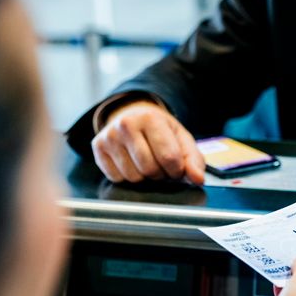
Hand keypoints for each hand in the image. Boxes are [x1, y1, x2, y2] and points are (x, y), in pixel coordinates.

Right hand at [91, 100, 205, 183]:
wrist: (134, 116)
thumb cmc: (161, 131)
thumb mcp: (182, 140)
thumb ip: (193, 160)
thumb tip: (198, 179)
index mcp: (151, 118)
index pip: (169, 157)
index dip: (177, 170)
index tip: (177, 168)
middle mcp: (126, 124)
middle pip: (149, 169)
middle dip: (160, 174)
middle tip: (161, 166)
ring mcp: (109, 135)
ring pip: (133, 177)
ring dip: (144, 178)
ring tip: (147, 163)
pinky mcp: (98, 147)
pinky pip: (117, 178)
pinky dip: (127, 177)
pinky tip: (131, 164)